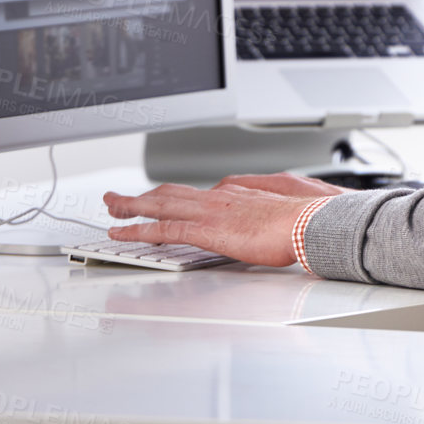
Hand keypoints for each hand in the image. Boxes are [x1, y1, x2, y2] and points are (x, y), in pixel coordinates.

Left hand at [103, 172, 338, 266]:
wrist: (312, 221)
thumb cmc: (307, 214)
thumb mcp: (286, 198)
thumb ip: (266, 197)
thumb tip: (259, 201)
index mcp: (238, 192)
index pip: (197, 194)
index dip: (175, 198)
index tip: (163, 202)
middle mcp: (218, 196)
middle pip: (170, 193)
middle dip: (142, 196)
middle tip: (118, 198)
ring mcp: (210, 211)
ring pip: (159, 205)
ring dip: (131, 206)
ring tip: (111, 208)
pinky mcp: (206, 230)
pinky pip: (162, 229)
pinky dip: (138, 229)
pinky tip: (121, 232)